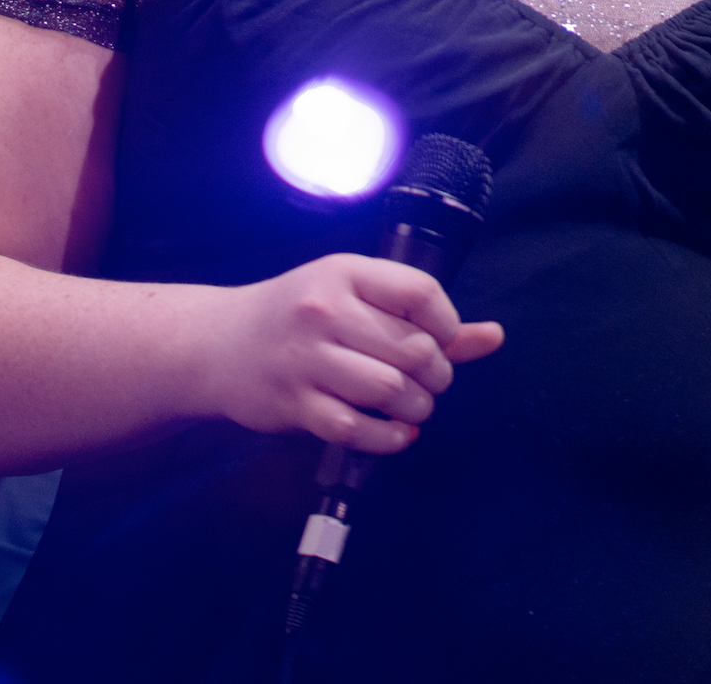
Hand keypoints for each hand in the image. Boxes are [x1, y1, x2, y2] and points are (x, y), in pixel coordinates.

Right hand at [198, 253, 503, 456]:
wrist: (217, 344)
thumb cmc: (297, 317)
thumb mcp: (352, 298)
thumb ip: (422, 318)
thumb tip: (494, 337)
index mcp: (343, 272)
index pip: (421, 294)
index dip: (448, 325)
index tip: (441, 342)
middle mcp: (323, 311)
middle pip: (414, 349)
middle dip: (436, 375)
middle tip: (427, 382)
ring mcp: (305, 358)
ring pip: (391, 390)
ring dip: (416, 408)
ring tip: (411, 407)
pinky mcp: (292, 403)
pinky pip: (357, 429)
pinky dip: (388, 438)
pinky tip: (394, 432)